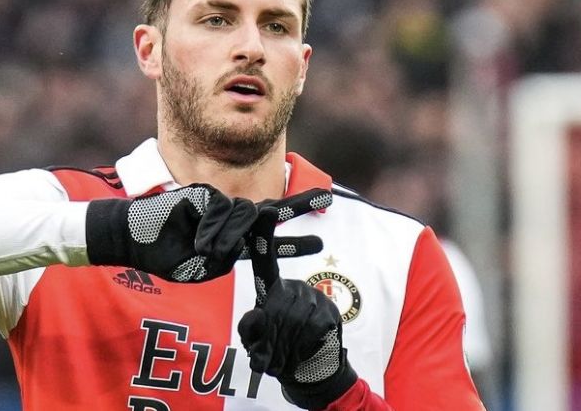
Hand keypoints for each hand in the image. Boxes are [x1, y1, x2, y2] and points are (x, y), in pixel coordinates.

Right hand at [85, 184, 331, 282]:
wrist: (133, 237)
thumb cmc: (163, 256)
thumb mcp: (199, 267)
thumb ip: (224, 257)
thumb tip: (240, 242)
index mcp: (229, 243)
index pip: (265, 242)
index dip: (291, 242)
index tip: (318, 240)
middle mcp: (227, 222)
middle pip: (267, 214)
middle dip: (297, 206)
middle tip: (325, 198)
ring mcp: (216, 205)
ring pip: (241, 215)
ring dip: (226, 236)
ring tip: (203, 248)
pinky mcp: (203, 193)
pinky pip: (220, 208)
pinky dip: (212, 225)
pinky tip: (197, 235)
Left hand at [238, 207, 356, 409]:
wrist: (307, 371)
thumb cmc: (273, 353)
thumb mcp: (254, 343)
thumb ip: (251, 331)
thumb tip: (257, 314)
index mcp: (270, 288)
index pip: (264, 258)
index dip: (265, 234)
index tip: (267, 209)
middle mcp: (292, 287)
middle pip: (279, 304)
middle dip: (273, 335)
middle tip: (273, 354)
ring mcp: (313, 297)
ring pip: (297, 318)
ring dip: (288, 344)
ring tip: (287, 353)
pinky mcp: (330, 311)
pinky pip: (313, 328)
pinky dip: (305, 347)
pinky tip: (305, 350)